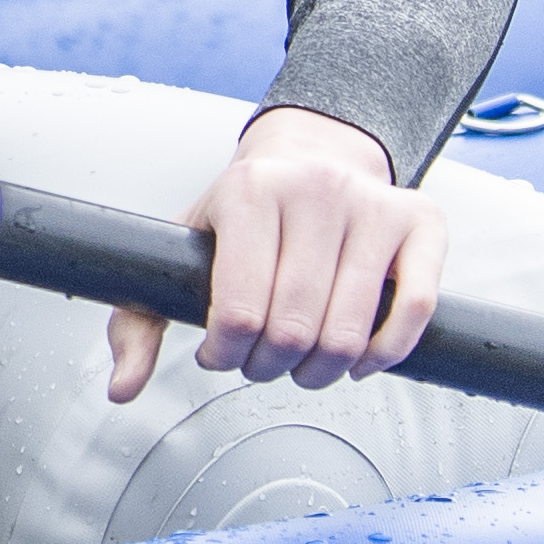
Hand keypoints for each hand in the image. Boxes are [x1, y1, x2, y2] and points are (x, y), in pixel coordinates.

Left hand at [104, 106, 448, 402]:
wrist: (312, 154)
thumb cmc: (246, 213)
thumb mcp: (184, 251)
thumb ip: (139, 320)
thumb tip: (122, 389)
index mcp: (250, 190)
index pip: (238, 310)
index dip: (226, 355)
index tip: (220, 354)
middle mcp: (316, 189)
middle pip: (294, 329)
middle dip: (270, 367)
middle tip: (261, 363)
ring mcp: (374, 203)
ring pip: (350, 331)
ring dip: (321, 372)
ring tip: (301, 364)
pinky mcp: (421, 222)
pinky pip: (415, 311)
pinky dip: (384, 354)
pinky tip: (357, 359)